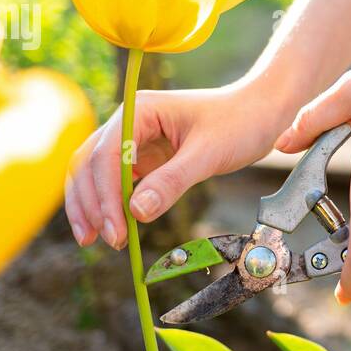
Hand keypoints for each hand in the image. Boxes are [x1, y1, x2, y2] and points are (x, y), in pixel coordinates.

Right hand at [65, 82, 288, 248]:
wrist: (261, 111)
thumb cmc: (239, 122)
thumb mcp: (208, 153)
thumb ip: (173, 181)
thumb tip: (137, 213)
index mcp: (140, 110)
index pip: (106, 155)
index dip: (105, 195)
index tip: (115, 229)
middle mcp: (129, 121)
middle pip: (89, 163)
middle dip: (90, 203)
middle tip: (104, 240)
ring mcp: (134, 139)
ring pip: (95, 173)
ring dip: (91, 205)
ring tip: (95, 239)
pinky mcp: (144, 156)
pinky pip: (116, 181)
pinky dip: (110, 203)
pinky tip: (112, 227)